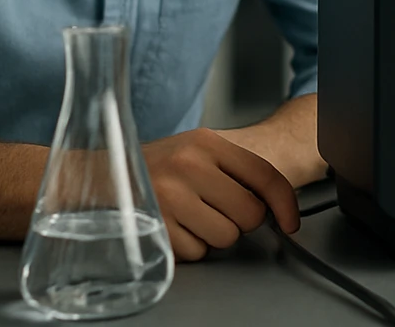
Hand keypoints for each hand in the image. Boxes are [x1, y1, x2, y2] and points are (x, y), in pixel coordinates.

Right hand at [142, 128, 299, 260]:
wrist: (103, 174)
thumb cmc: (159, 166)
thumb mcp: (197, 151)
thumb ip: (234, 169)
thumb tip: (276, 203)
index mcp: (207, 143)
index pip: (264, 175)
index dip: (285, 203)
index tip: (290, 223)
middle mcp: (189, 165)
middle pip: (249, 213)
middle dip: (241, 220)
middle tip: (220, 210)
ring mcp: (169, 196)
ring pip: (225, 236)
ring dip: (214, 235)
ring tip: (193, 216)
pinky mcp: (154, 225)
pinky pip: (196, 252)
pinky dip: (190, 246)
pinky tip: (176, 226)